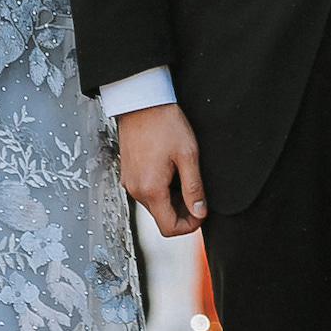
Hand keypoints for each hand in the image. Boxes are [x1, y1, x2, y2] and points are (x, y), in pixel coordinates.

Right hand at [116, 102, 206, 233]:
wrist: (141, 102)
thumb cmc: (165, 124)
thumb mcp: (188, 156)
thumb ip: (194, 188)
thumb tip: (200, 212)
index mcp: (150, 189)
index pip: (169, 228)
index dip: (189, 226)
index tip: (202, 212)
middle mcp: (136, 190)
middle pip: (161, 218)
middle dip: (182, 212)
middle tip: (198, 194)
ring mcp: (130, 182)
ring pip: (154, 206)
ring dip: (172, 201)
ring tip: (185, 177)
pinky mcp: (128, 174)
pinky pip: (146, 192)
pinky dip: (161, 190)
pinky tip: (172, 172)